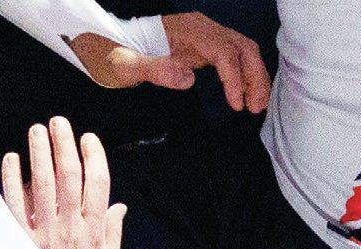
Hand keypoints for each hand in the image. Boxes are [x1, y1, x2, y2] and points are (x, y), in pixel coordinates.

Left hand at [2, 117, 125, 248]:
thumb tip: (119, 206)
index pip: (97, 185)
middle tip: (59, 121)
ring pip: (42, 185)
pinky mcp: (21, 242)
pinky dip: (11, 180)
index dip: (94, 157)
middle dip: (64, 145)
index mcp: (94, 233)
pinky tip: (10, 158)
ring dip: (39, 154)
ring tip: (37, 130)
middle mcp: (70, 229)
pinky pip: (14, 205)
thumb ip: (112, 234)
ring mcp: (44, 235)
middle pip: (69, 177)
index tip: (88, 138)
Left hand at [67, 12, 269, 112]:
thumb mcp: (124, 65)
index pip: (223, 51)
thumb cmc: (112, 56)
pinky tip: (243, 95)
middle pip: (242, 47)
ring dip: (254, 77)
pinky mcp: (203, 48)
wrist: (105, 46)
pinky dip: (244, 75)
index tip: (235, 104)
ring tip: (254, 106)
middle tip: (254, 108)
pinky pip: (233, 57)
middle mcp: (201, 28)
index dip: (234, 77)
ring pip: (243, 51)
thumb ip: (154, 69)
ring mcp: (204, 36)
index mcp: (187, 30)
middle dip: (254, 77)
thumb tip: (188, 78)